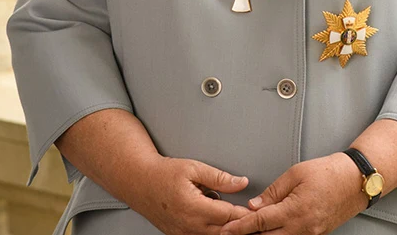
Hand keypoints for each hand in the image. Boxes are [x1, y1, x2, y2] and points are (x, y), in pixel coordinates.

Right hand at [129, 156, 252, 234]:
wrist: (140, 183)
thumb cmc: (164, 173)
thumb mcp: (194, 168)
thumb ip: (220, 178)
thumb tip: (241, 182)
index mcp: (194, 208)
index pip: (228, 216)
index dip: (244, 213)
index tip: (256, 210)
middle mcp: (188, 225)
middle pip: (224, 232)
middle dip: (239, 225)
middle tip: (252, 215)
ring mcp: (183, 234)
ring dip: (226, 229)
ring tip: (236, 217)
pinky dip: (213, 230)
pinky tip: (218, 221)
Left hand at [219, 153, 366, 234]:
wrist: (355, 181)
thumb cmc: (329, 172)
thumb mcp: (296, 173)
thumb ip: (273, 191)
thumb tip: (254, 205)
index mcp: (295, 210)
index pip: (260, 222)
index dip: (239, 227)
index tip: (225, 229)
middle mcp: (302, 228)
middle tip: (230, 232)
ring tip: (248, 231)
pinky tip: (269, 232)